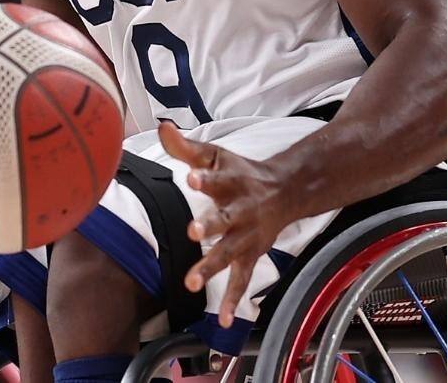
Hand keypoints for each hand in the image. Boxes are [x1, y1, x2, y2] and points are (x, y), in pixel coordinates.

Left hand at [157, 122, 293, 328]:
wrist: (286, 191)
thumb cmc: (240, 172)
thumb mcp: (215, 155)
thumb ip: (186, 146)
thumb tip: (161, 126)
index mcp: (230, 182)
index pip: (216, 177)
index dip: (204, 177)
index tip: (191, 176)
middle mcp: (240, 210)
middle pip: (225, 218)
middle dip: (210, 225)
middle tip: (194, 231)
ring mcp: (246, 236)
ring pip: (230, 253)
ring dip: (211, 266)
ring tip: (191, 281)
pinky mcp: (250, 255)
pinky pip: (241, 280)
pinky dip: (232, 301)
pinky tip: (222, 320)